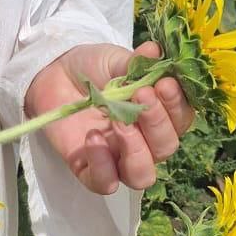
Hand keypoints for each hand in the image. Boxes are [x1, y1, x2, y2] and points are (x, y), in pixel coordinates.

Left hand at [25, 42, 194, 193]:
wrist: (54, 73)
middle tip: (140, 95)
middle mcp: (144, 141)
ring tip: (118, 123)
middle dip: (157, 123)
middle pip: (165, 148)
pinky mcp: (89, 169)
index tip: (164, 83)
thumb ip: (137, 64)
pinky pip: (105, 183)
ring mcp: (117, 158)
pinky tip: (92, 137)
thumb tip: (155, 51)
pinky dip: (102, 165)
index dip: (177, 105)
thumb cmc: (93, 68)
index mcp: (159, 115)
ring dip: (136, 151)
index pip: (181, 120)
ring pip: (142, 176)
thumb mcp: (116, 60)